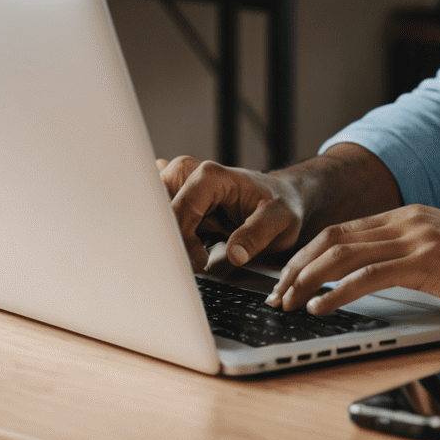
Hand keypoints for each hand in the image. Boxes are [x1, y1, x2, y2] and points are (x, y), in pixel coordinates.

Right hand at [158, 156, 307, 271]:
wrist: (284, 198)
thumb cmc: (282, 205)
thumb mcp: (279, 221)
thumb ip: (256, 236)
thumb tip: (234, 255)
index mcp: (211, 176)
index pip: (179, 209)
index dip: (184, 240)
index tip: (199, 263)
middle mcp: (191, 176)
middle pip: (157, 210)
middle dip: (169, 238)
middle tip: (194, 258)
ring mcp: (182, 188)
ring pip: (155, 217)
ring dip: (169, 239)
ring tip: (200, 250)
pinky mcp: (180, 202)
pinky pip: (161, 221)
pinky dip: (170, 238)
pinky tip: (193, 247)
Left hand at [266, 204, 439, 316]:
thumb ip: (409, 254)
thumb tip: (372, 278)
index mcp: (408, 216)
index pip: (342, 230)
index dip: (308, 254)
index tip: (288, 279)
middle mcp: (407, 220)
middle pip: (333, 238)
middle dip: (297, 267)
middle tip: (277, 295)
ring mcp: (416, 238)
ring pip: (343, 254)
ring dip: (308, 280)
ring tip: (289, 304)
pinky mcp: (427, 262)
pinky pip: (369, 276)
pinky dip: (337, 291)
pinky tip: (321, 308)